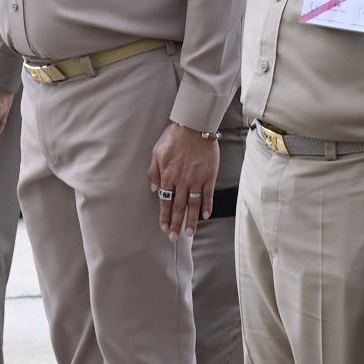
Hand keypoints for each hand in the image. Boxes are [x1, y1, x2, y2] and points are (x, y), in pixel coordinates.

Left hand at [147, 123, 219, 239]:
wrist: (194, 126)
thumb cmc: (174, 137)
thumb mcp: (157, 152)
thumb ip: (154, 172)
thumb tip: (155, 189)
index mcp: (168, 176)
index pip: (165, 201)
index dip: (164, 216)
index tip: (164, 227)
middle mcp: (182, 181)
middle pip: (178, 207)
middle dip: (176, 224)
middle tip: (174, 237)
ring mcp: (197, 180)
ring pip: (193, 205)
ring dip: (191, 220)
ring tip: (189, 233)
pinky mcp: (209, 176)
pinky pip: (208, 195)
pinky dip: (207, 206)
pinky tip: (205, 216)